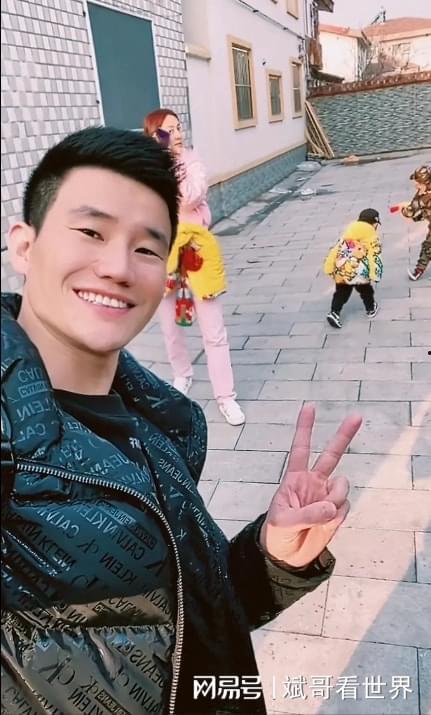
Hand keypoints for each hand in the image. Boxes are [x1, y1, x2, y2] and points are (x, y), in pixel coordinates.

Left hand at [260, 404, 361, 567]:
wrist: (286, 557)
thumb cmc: (276, 534)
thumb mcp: (283, 523)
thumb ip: (306, 514)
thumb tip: (331, 507)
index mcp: (295, 478)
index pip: (301, 448)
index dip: (305, 428)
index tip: (310, 407)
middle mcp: (314, 483)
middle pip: (332, 455)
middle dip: (345, 435)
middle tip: (357, 416)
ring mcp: (327, 496)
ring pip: (342, 487)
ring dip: (333, 500)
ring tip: (319, 516)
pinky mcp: (337, 513)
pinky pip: (344, 508)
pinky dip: (336, 517)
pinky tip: (324, 525)